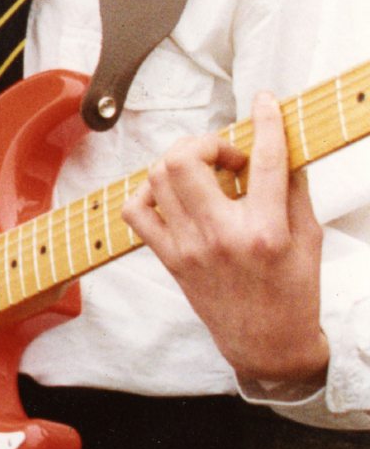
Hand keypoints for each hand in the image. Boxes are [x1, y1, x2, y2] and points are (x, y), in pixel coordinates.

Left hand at [121, 92, 329, 385]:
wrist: (268, 346)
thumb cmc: (294, 293)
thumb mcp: (310, 238)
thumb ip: (295, 189)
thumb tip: (282, 146)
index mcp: (266, 230)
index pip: (265, 160)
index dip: (266, 121)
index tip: (264, 102)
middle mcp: (222, 236)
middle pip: (187, 160)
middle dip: (207, 141)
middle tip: (227, 155)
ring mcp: (189, 248)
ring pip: (159, 177)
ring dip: (180, 161)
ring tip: (204, 173)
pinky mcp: (170, 260)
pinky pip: (137, 212)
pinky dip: (148, 193)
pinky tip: (174, 195)